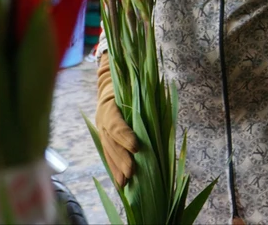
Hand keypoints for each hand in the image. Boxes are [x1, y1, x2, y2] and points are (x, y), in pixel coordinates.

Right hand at [96, 53, 138, 186]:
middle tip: (132, 172)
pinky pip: (107, 155)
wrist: (110, 83)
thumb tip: (166, 113)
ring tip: (125, 183)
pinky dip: (113, 169)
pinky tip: (119, 182)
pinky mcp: (103, 138)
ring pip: (108, 151)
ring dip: (116, 168)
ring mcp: (100, 130)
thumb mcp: (137, 89)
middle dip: (122, 159)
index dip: (125, 137)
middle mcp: (102, 120)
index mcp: (110, 106)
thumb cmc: (129, 86)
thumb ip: (147, 101)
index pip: (116, 124)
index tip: (136, 147)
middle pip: (111, 142)